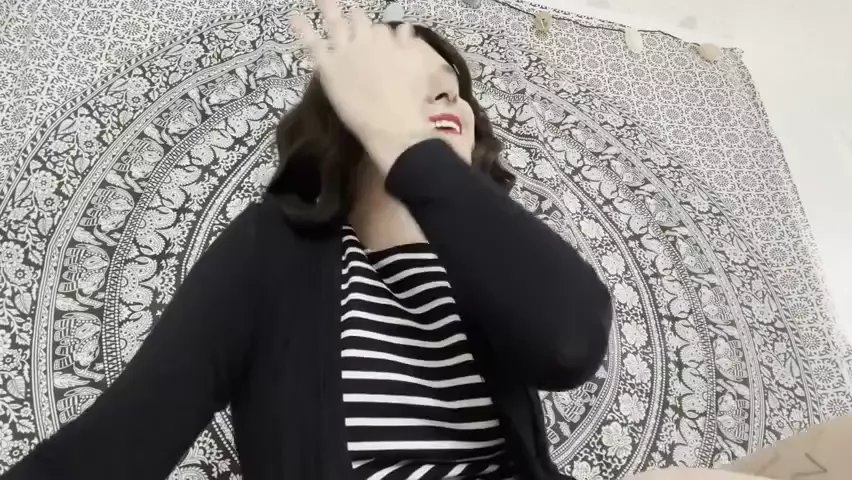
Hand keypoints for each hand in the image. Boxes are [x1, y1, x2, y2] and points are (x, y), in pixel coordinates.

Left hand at [290, 0, 433, 174]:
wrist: (392, 124)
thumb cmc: (410, 100)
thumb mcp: (418, 67)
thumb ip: (409, 45)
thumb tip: (404, 27)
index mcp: (387, 41)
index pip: (380, 29)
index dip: (378, 34)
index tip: (377, 40)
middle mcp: (365, 41)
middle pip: (358, 20)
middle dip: (354, 15)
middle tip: (349, 13)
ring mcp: (345, 52)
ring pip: (334, 23)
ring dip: (327, 8)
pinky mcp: (329, 67)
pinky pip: (313, 44)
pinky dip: (303, 30)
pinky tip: (294, 18)